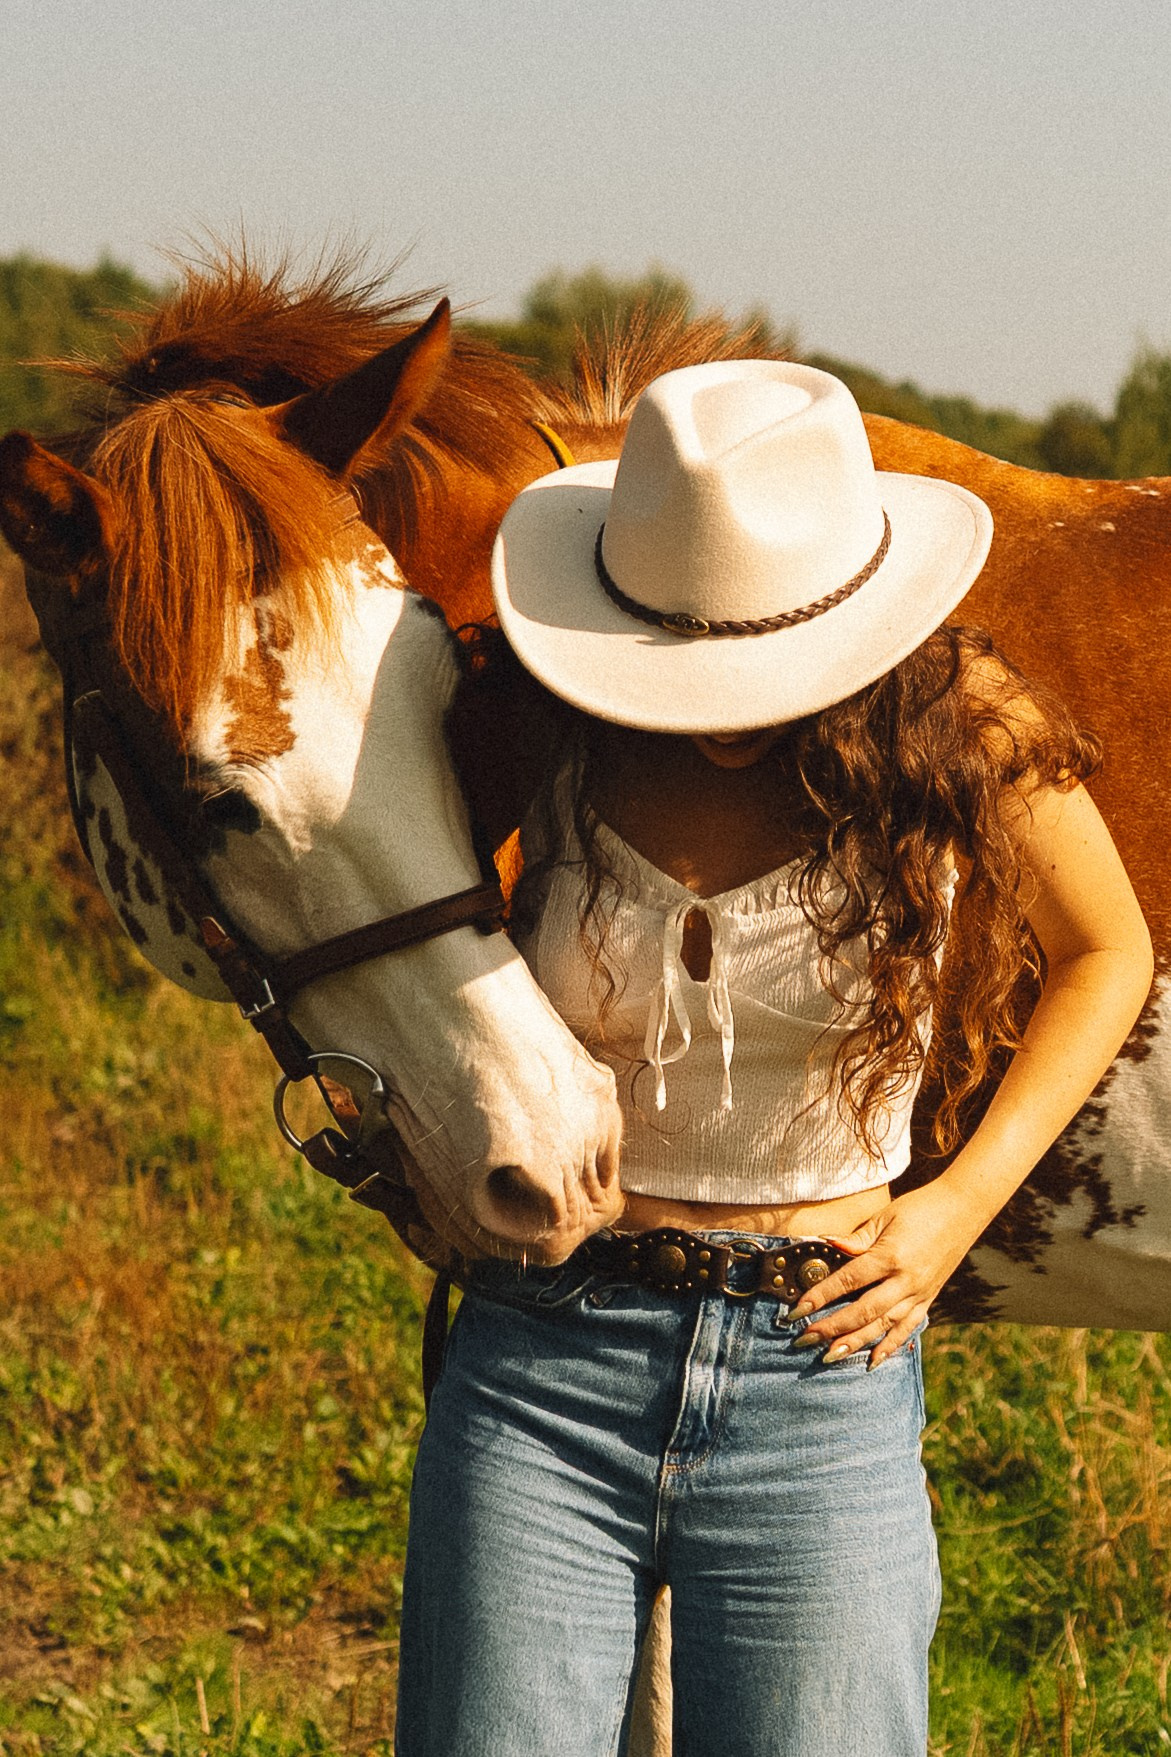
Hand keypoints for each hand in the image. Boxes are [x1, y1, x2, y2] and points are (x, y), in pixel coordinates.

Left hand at [788, 1180, 980, 1368]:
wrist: (963, 1209)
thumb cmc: (919, 1207)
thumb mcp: (885, 1217)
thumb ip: (856, 1238)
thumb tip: (826, 1244)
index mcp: (891, 1256)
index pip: (849, 1281)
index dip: (821, 1296)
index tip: (797, 1310)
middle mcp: (906, 1280)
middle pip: (864, 1311)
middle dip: (832, 1328)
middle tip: (805, 1339)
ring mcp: (920, 1293)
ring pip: (884, 1326)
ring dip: (856, 1343)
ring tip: (829, 1356)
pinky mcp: (929, 1298)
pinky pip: (907, 1328)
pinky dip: (890, 1346)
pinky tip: (871, 1362)